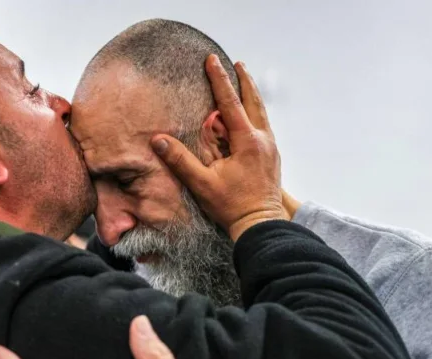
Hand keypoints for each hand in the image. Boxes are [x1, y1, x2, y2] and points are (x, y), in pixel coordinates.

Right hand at [152, 55, 285, 240]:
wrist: (261, 225)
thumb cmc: (232, 206)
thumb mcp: (202, 183)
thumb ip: (180, 160)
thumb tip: (158, 141)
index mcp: (247, 141)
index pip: (231, 103)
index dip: (220, 80)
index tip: (212, 60)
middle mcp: (263, 140)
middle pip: (254, 102)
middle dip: (244, 81)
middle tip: (237, 64)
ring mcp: (270, 149)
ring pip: (262, 114)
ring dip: (252, 96)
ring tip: (246, 83)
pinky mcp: (272, 159)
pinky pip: (264, 128)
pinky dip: (256, 114)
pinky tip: (251, 117)